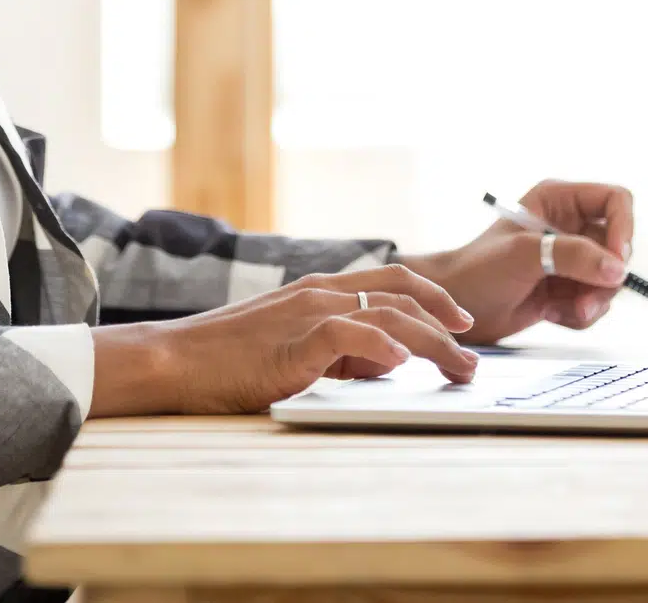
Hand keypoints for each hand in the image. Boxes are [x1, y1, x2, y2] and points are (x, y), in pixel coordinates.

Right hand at [88, 262, 478, 416]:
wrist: (175, 360)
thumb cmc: (228, 361)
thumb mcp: (295, 350)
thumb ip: (340, 351)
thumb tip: (389, 361)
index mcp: (319, 291)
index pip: (391, 280)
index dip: (434, 296)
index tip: (462, 322)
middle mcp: (319, 293)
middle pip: (401, 293)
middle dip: (446, 322)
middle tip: (472, 354)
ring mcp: (306, 313)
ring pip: (387, 313)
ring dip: (431, 342)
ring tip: (457, 367)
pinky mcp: (291, 342)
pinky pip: (345, 335)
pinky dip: (379, 345)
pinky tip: (401, 362)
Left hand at [397, 180, 634, 345]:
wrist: (454, 310)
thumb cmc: (478, 270)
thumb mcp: (525, 255)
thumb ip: (574, 256)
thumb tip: (617, 269)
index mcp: (559, 200)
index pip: (615, 200)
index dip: (624, 228)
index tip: (618, 260)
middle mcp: (568, 226)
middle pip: (617, 247)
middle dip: (605, 278)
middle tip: (586, 300)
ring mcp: (569, 259)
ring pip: (609, 280)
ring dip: (592, 301)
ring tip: (565, 310)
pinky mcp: (566, 288)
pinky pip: (594, 303)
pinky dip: (578, 314)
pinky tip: (551, 315)